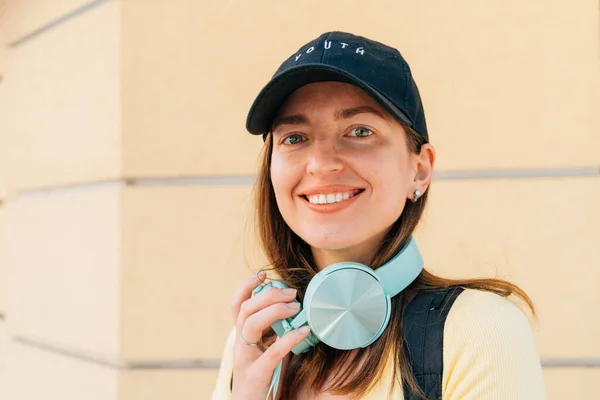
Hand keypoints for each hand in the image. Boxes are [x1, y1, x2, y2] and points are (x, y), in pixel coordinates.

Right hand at [230, 272, 310, 399]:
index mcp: (241, 336)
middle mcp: (239, 344)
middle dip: (268, 295)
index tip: (264, 274)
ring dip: (275, 311)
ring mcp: (246, 359)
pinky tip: (305, 331)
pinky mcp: (257, 374)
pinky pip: (272, 351)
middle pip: (246, 309)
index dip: (246, 286)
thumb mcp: (264, 349)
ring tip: (296, 308)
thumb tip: (293, 308)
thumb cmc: (261, 376)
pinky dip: (290, 338)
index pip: (237, 304)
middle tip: (291, 293)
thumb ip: (272, 331)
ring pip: (251, 324)